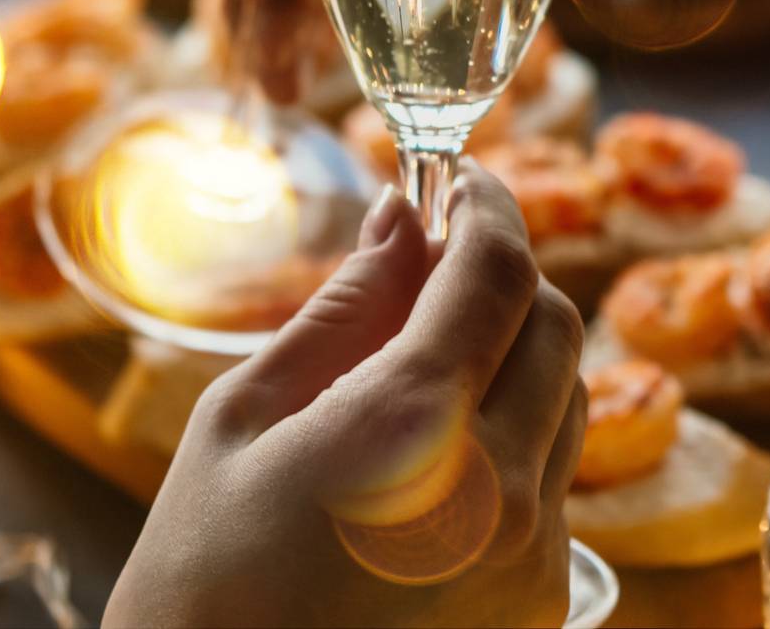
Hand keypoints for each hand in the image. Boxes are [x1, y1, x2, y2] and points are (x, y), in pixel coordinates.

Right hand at [105, 164, 585, 627]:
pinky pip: (556, 478)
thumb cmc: (199, 585)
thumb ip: (340, 309)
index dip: (488, 207)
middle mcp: (501, 493)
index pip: (500, 272)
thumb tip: (400, 216)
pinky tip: (436, 456)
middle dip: (504, 277)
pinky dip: (515, 435)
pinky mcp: (542, 604)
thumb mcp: (240, 424)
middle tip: (434, 266)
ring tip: (424, 366)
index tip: (461, 183)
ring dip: (515, 355)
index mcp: (413, 430)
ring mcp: (533, 557)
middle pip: (557, 326)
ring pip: (570, 399)